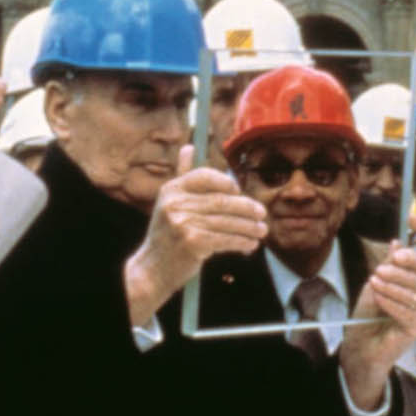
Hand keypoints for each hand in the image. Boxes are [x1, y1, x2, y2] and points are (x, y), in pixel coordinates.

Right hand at [125, 146, 266, 324]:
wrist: (152, 268)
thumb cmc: (167, 234)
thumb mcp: (170, 203)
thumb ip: (183, 175)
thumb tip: (189, 147)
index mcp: (171, 190)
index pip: (205, 176)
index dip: (226, 183)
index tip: (240, 192)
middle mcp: (175, 204)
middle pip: (221, 201)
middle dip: (247, 208)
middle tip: (262, 213)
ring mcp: (182, 223)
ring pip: (227, 222)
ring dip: (249, 227)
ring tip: (261, 230)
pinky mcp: (192, 243)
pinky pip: (226, 239)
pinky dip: (241, 242)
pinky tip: (250, 244)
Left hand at [337, 247, 415, 411]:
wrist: (360, 345)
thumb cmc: (366, 317)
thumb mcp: (374, 286)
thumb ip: (387, 266)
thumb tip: (396, 242)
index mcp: (410, 286)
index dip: (408, 258)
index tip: (396, 255)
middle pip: (414, 279)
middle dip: (395, 273)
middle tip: (378, 272)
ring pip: (411, 294)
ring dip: (390, 288)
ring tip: (374, 284)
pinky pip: (407, 312)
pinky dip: (391, 303)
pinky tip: (379, 299)